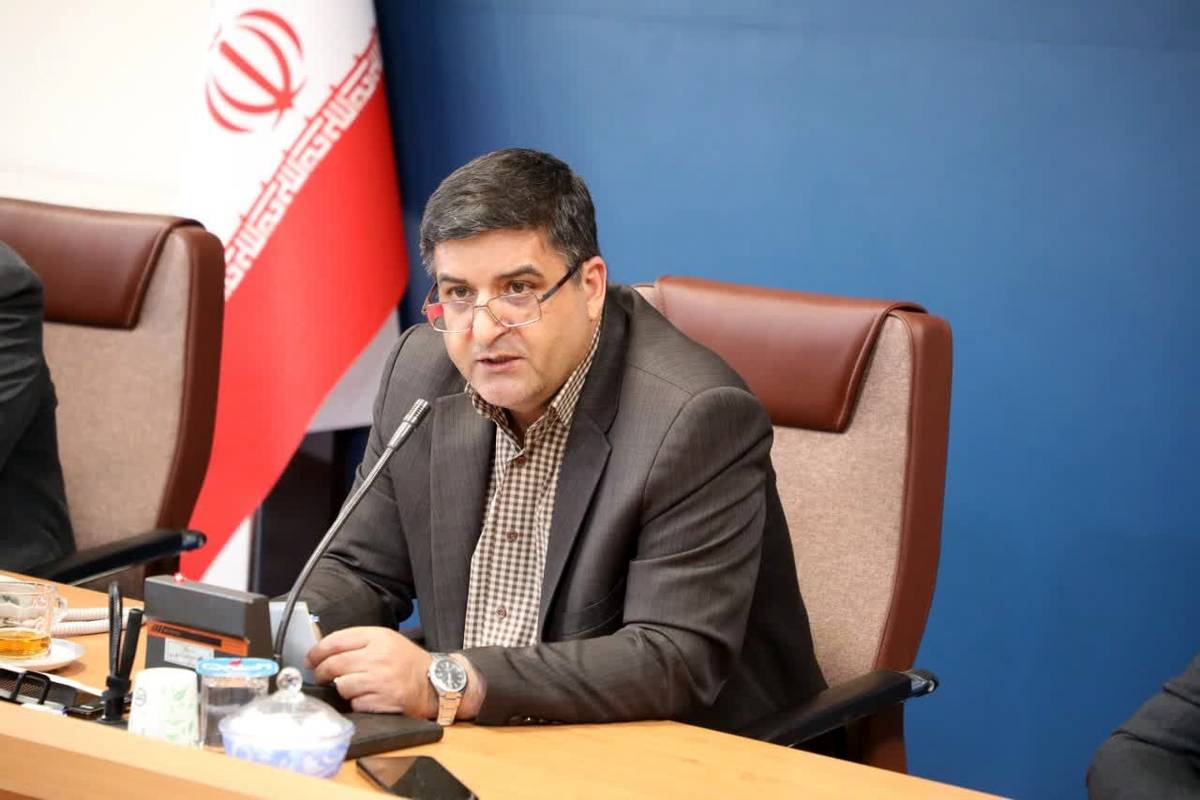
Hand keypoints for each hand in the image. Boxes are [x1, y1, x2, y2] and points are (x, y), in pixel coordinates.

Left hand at [304, 626, 436, 716]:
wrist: (433, 682)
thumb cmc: (405, 661)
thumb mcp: (386, 641)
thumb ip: (358, 642)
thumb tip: (322, 652)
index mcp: (378, 637)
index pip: (336, 641)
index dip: (317, 651)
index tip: (310, 659)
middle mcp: (379, 656)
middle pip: (334, 664)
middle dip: (321, 672)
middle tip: (320, 676)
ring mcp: (381, 680)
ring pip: (342, 685)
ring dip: (341, 688)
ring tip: (352, 686)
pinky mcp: (383, 701)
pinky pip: (355, 703)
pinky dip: (356, 702)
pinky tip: (366, 697)